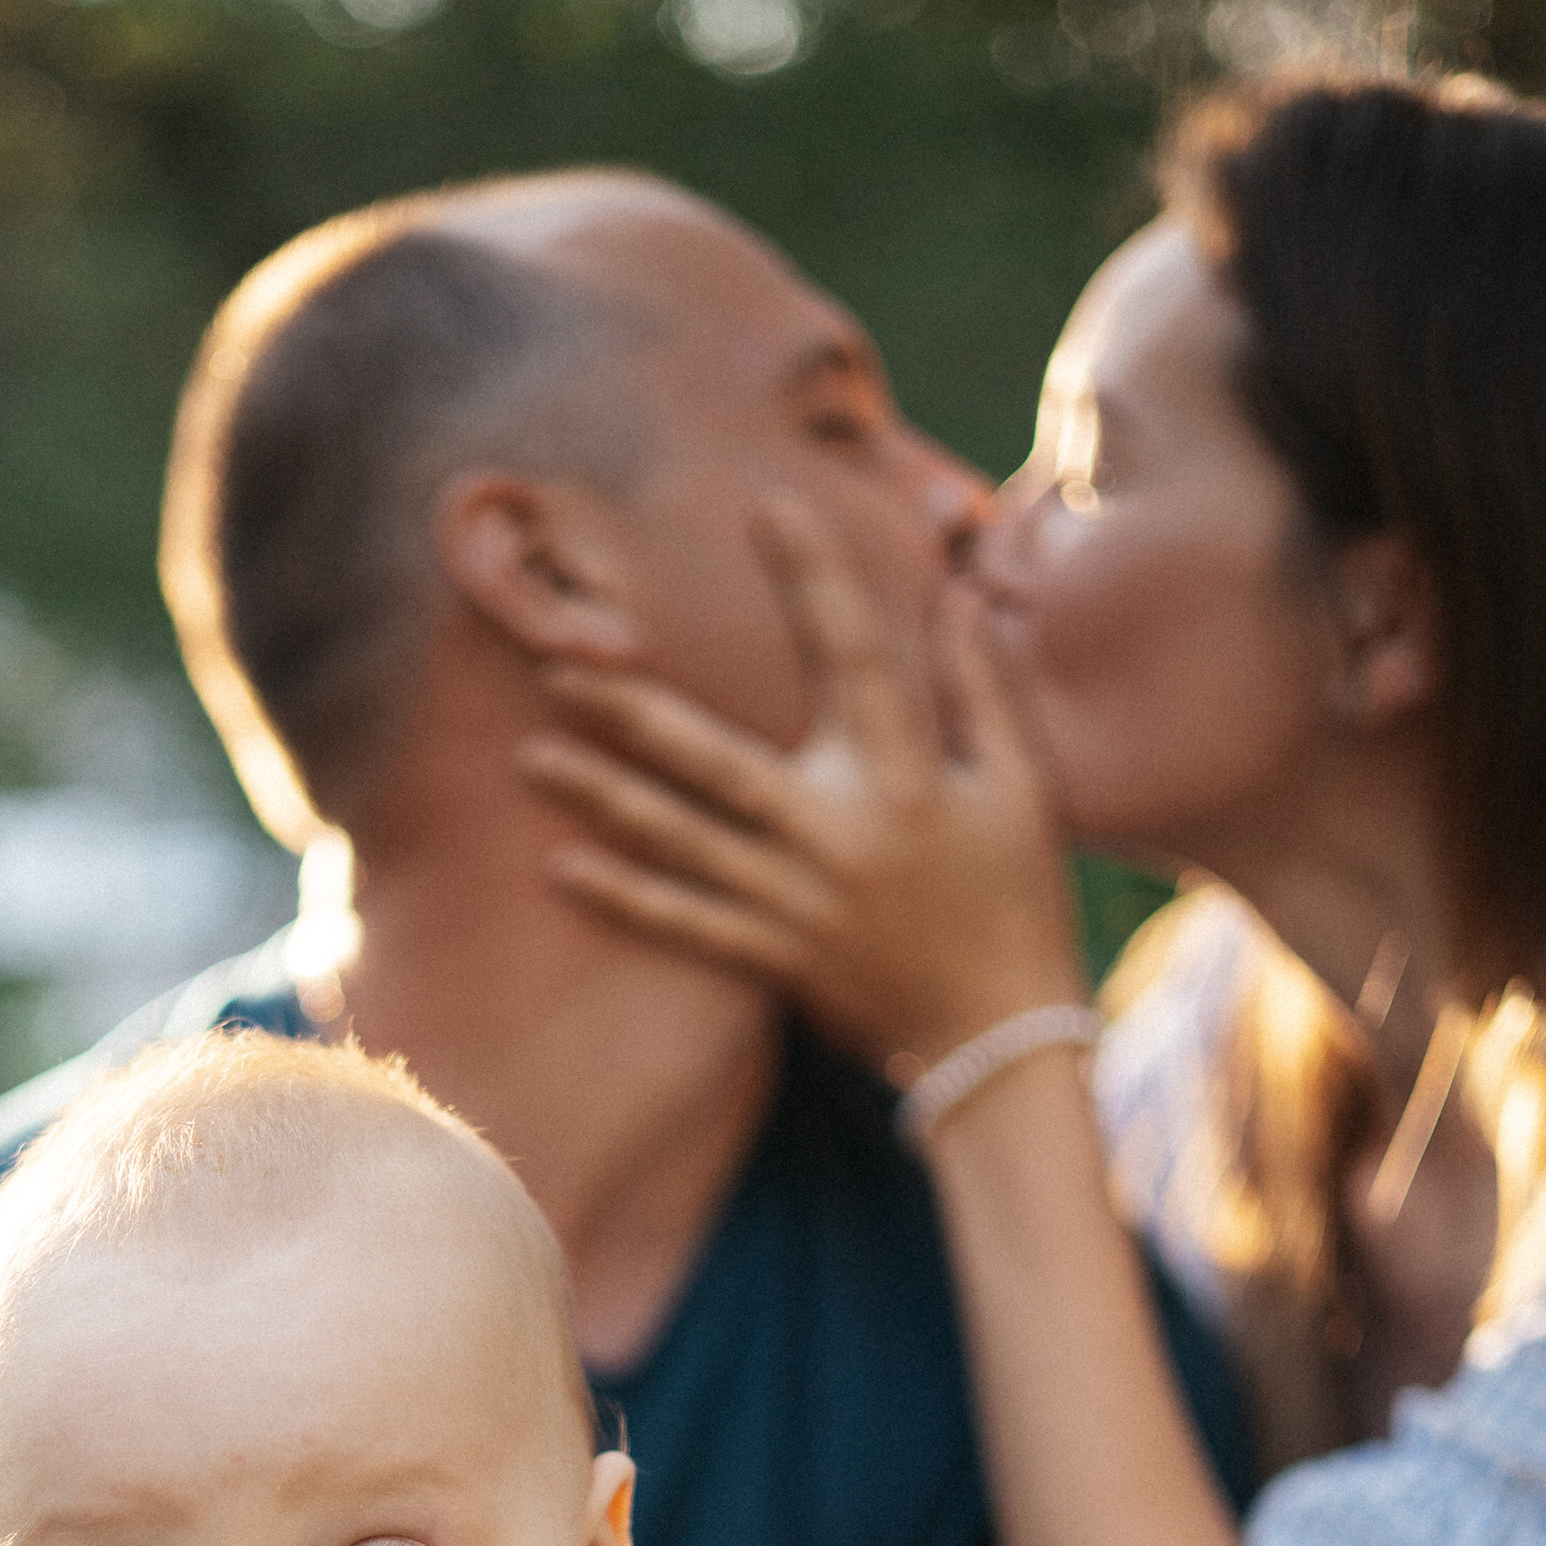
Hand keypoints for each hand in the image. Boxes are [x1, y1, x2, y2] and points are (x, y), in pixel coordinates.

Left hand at [517, 494, 1083, 1073]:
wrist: (1000, 1041)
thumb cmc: (1014, 901)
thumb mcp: (1016, 789)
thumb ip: (980, 689)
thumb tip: (960, 593)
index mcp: (903, 777)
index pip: (849, 655)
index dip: (811, 577)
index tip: (767, 505)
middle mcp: (837, 835)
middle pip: (716, 759)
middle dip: (631, 712)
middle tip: (555, 666)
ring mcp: (797, 904)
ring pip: (681, 840)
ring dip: (601, 796)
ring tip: (529, 755)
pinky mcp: (776, 960)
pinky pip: (685, 925)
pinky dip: (624, 896)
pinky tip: (561, 865)